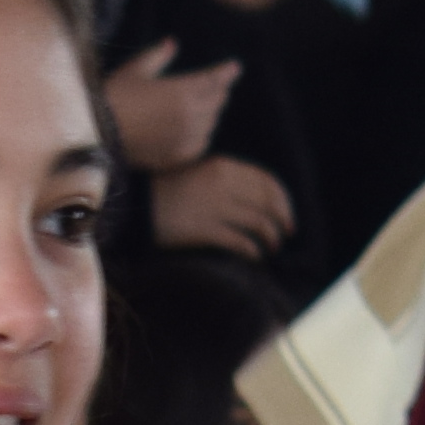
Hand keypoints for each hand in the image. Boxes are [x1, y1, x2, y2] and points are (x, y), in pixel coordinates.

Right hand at [102, 42, 238, 171]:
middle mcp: (190, 116)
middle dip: (217, 90)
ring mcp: (187, 138)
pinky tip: (194, 129)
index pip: (213, 80)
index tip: (235, 67)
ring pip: (211, 123)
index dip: (226, 72)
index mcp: (182, 91)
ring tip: (206, 105)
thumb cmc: (115, 96)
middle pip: (216, 101)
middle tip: (217, 85)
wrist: (99, 134)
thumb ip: (158, 55)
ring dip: (210, 112)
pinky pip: (201, 143)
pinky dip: (201, 133)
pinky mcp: (180, 156)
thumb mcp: (136, 70)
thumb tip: (172, 43)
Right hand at [149, 150, 294, 259]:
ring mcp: (215, 207)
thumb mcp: (200, 171)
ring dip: (271, 239)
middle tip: (286, 235)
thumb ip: (228, 179)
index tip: (288, 215)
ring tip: (271, 249)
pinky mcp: (205, 229)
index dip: (284, 201)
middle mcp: (224, 184)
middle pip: (269, 204)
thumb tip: (257, 199)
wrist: (137, 203)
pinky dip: (253, 252)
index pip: (268, 181)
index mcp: (224, 166)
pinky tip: (254, 257)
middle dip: (283, 222)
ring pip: (260, 224)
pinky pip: (241, 242)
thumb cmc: (167, 188)